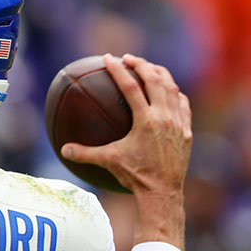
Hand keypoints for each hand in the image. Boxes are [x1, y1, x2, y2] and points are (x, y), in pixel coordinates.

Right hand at [61, 53, 192, 197]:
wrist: (163, 191)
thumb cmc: (135, 176)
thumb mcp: (108, 162)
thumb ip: (84, 154)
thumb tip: (63, 149)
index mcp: (145, 120)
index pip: (130, 87)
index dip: (118, 70)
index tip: (108, 58)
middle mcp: (164, 116)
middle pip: (155, 79)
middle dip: (141, 64)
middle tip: (129, 58)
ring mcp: (178, 122)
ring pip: (172, 88)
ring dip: (160, 74)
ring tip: (149, 68)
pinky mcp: (187, 131)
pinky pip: (183, 104)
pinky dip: (175, 94)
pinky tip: (169, 91)